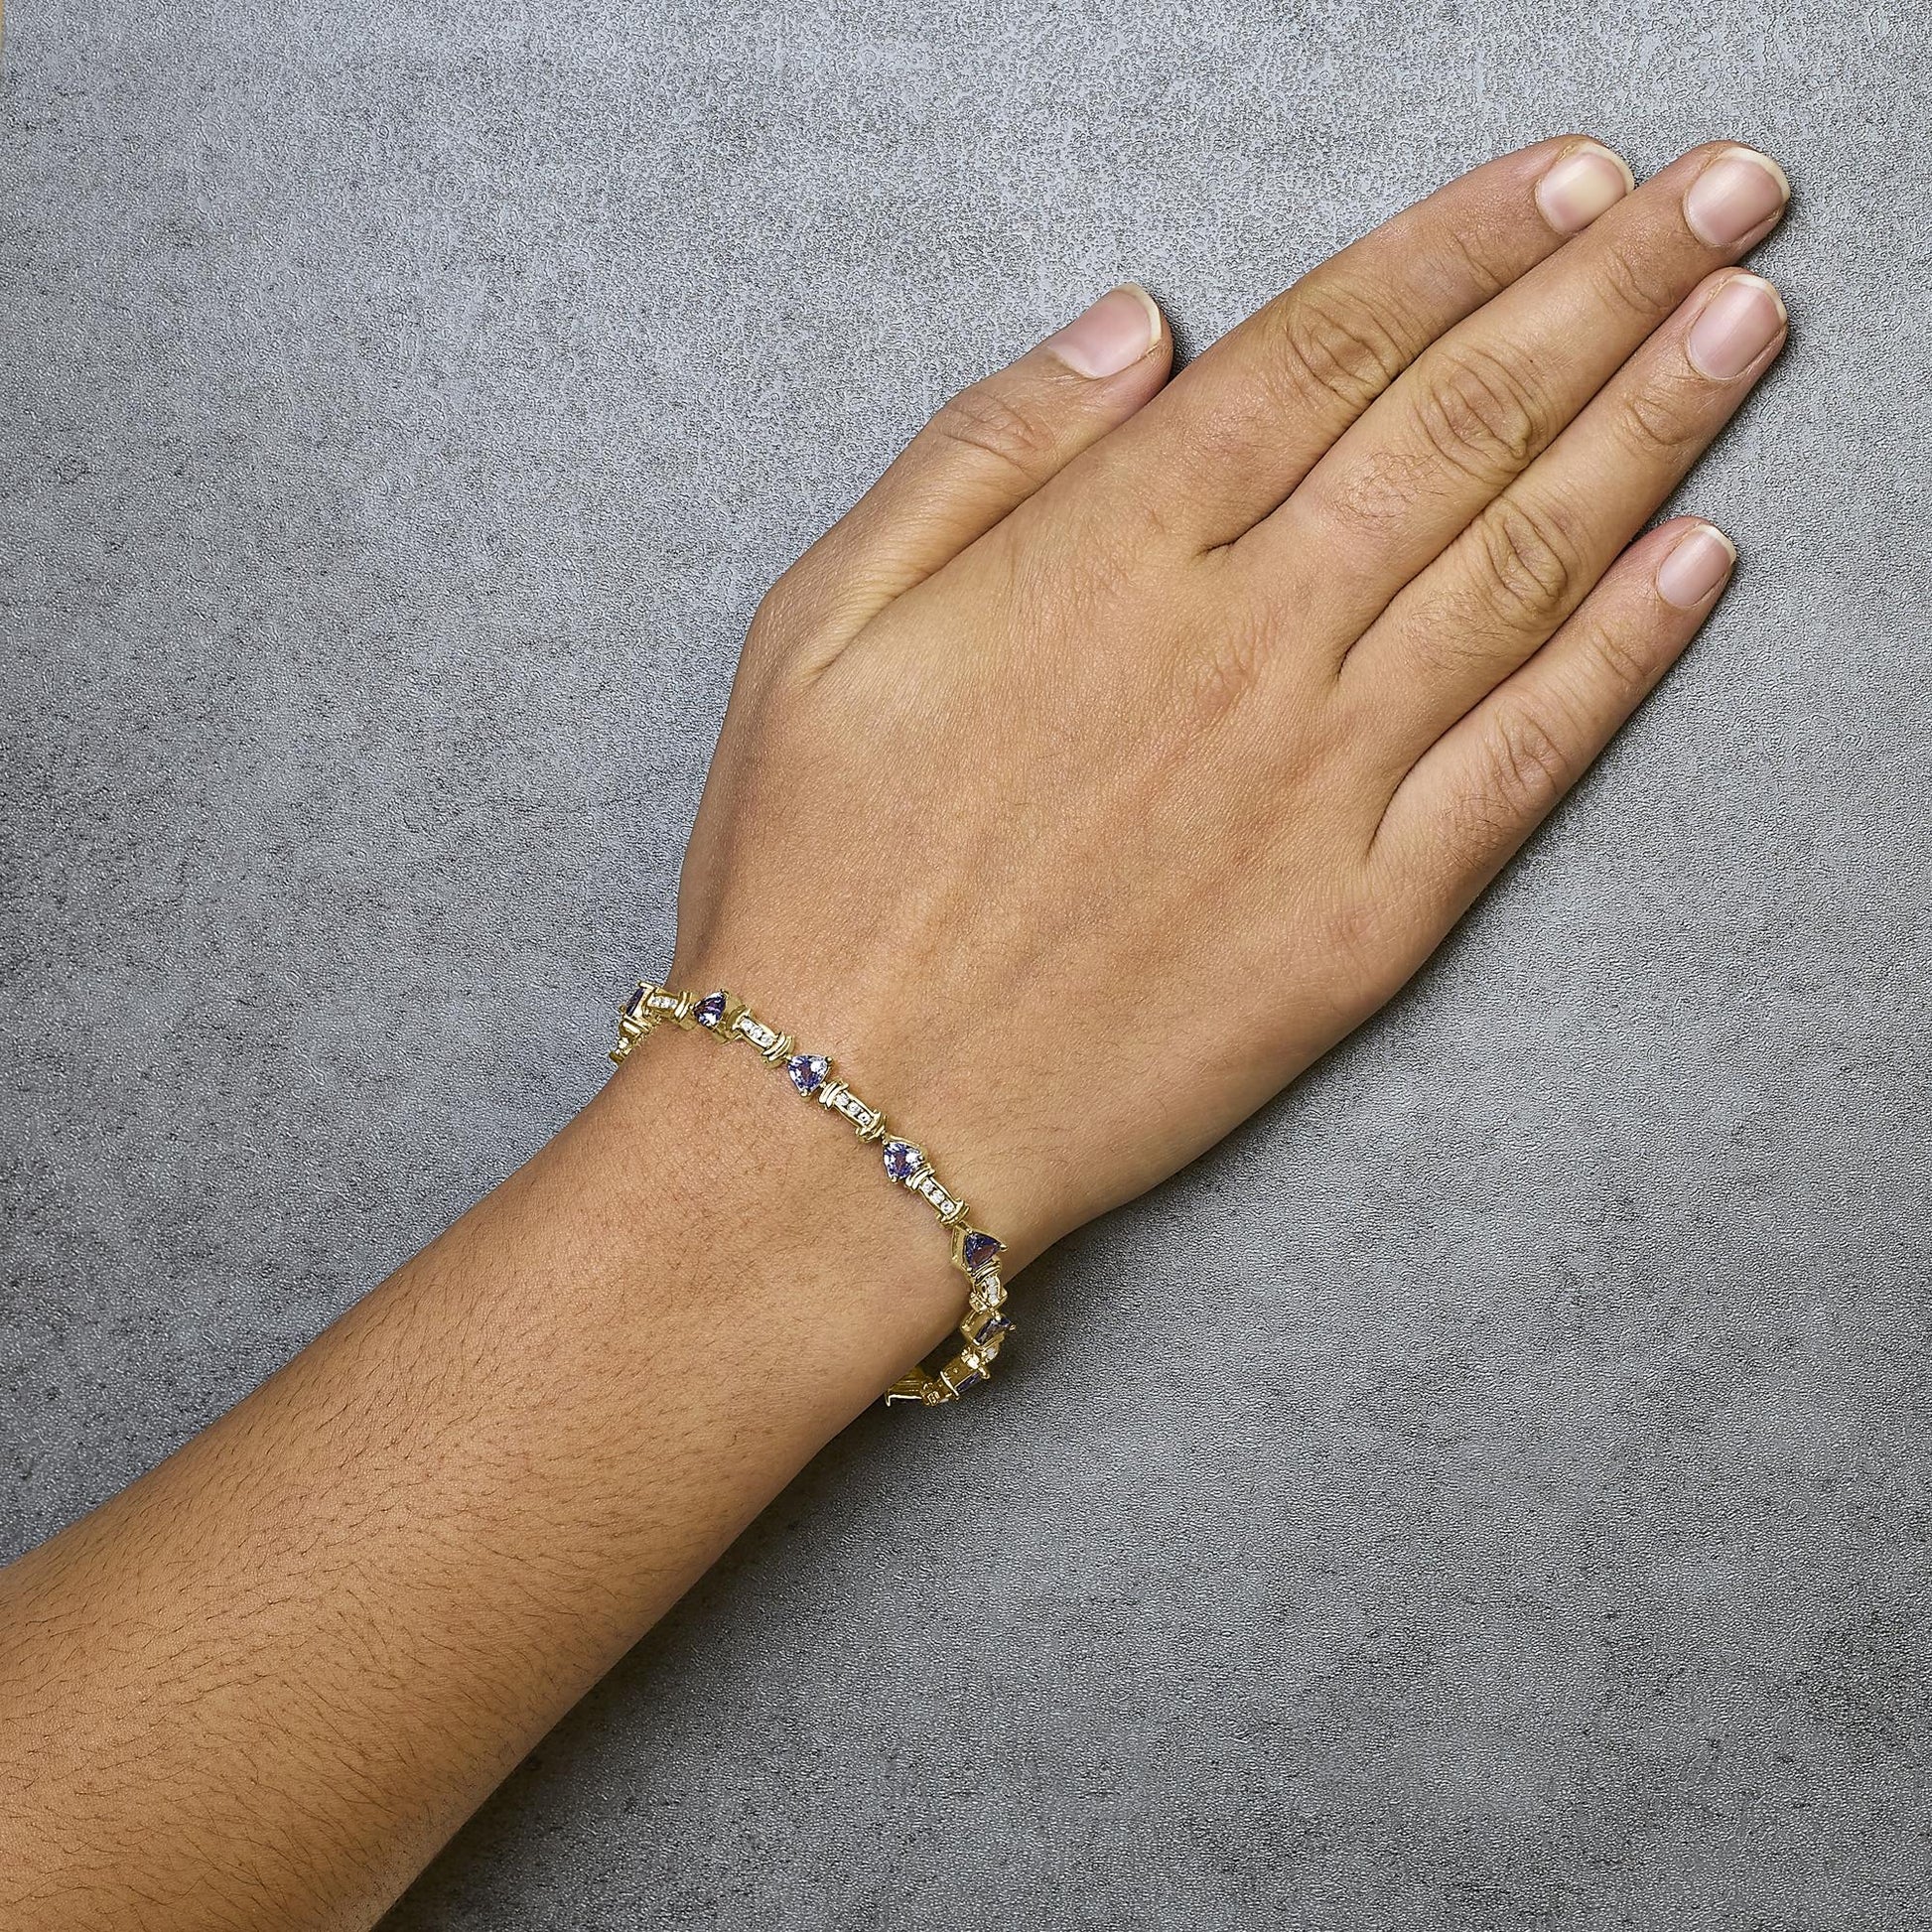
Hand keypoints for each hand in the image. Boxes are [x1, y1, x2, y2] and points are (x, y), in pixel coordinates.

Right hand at [667, 136, 1788, 1267]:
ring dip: (1656, 429)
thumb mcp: (821, 620)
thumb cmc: (812, 874)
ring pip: (1523, 567)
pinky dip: (1624, 655)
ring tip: (1749, 322)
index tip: (1572, 177)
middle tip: (1728, 196)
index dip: (1465, 243)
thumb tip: (1135, 326)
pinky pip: (1524, 762)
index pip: (1326, 349)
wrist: (846, 1122)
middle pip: (1460, 425)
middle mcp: (1242, 645)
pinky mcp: (1365, 921)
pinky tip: (1701, 564)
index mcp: (1107, 555)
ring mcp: (1319, 785)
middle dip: (1610, 289)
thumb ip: (983, 452)